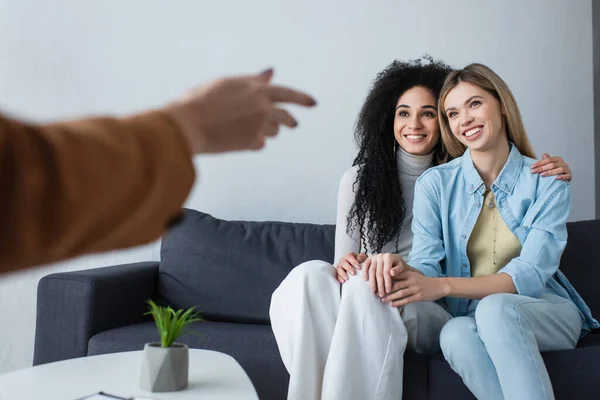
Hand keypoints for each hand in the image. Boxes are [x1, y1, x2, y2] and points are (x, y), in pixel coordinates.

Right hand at [166, 68, 316, 153]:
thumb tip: (270, 74)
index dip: (302, 98)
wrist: (189, 123)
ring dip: (266, 130)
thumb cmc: (203, 99)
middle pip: (285, 116)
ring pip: (273, 131)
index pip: (287, 93)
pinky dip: (253, 142)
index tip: (313, 103)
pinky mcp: (251, 143)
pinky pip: (260, 144)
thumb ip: (252, 81)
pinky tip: (240, 140)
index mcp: (258, 90)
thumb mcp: (228, 83)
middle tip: (294, 124)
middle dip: (290, 121)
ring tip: (249, 128)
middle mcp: (263, 108)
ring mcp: (259, 127)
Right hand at [336, 252, 366, 282]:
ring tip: (347, 278)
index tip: (358, 267)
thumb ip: (362, 257)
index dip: (353, 261)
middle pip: (343, 262)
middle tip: (353, 273)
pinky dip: (339, 278)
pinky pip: (337, 275)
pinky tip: (343, 281)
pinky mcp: (338, 273)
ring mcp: (340, 267)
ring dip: (342, 274)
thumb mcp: (363, 258)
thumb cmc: (360, 262)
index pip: (349, 256)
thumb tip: (358, 258)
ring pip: (339, 269)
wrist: (358, 268)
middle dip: (348, 268)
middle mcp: (343, 260)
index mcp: (349, 256)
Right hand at [362, 253, 408, 296]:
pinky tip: (365, 280)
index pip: (387, 272)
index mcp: (389, 257)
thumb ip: (398, 269)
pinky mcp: (369, 258)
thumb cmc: (398, 265)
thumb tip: (392, 273)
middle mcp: (380, 256)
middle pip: (379, 272)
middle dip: (380, 285)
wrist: (394, 259)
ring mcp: (374, 257)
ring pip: (372, 271)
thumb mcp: (401, 266)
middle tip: (381, 294)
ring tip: (374, 291)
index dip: (387, 282)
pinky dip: (364, 272)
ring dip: (372, 282)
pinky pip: (365, 266)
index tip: (388, 291)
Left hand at [381, 271, 448, 306]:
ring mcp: (415, 288)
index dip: (385, 278)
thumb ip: (403, 276)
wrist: (439, 286)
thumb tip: (389, 278)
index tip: (376, 282)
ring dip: (390, 297)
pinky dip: (398, 303)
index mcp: (409, 274)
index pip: (394, 275)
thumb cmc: (424, 281)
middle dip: (385, 289)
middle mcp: (411, 280)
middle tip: (377, 293)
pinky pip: (406, 300)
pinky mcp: (418, 296)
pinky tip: (392, 305)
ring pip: (400, 293)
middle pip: (395, 284)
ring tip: (382, 300)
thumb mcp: (414, 275)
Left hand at [530, 153, 571, 181]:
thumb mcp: (548, 166)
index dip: (539, 163)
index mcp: (558, 159)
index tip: (532, 167)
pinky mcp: (570, 176)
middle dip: (541, 168)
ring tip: (542, 175)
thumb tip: (544, 154)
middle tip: (533, 171)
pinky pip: (567, 176)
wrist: (561, 181)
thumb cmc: (553, 172)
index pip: (548, 159)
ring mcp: (567, 170)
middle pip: (552, 165)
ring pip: (560, 169)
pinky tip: (556, 178)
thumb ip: (546, 160)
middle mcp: (563, 163)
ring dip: (550, 172)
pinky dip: (562, 177)